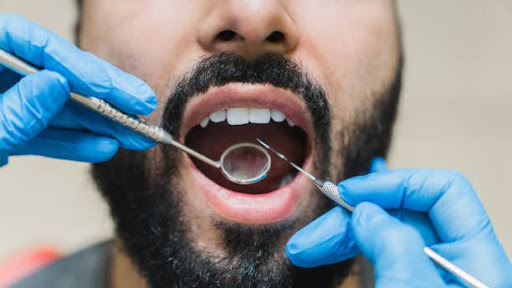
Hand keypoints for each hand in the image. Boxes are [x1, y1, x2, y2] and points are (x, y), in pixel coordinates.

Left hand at [0, 14, 157, 166]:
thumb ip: (17, 110)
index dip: (76, 63)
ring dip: (100, 124)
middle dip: (103, 93)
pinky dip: (75, 142)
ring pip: (59, 108)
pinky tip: (104, 145)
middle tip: (141, 105)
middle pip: (57, 74)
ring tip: (134, 134)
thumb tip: (57, 83)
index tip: (108, 86)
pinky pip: (46, 133)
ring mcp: (4, 103)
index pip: (31, 43)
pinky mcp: (10, 132)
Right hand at [286, 158, 511, 286]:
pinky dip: (350, 249)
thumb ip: (394, 243)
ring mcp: (425, 278)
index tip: (350, 195)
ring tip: (304, 247)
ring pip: (383, 236)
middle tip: (310, 236)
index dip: (394, 183)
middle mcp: (452, 264)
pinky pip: (377, 257)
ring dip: (341, 235)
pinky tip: (330, 244)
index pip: (443, 191)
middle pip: (403, 214)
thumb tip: (366, 212)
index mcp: (476, 260)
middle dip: (353, 217)